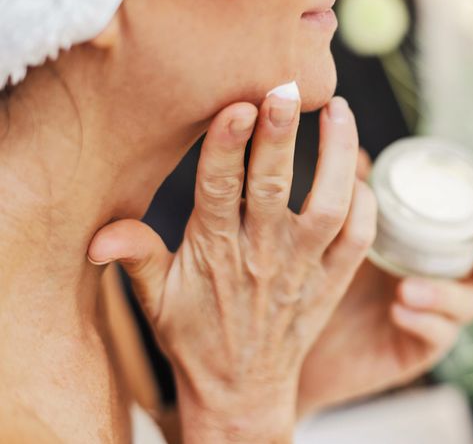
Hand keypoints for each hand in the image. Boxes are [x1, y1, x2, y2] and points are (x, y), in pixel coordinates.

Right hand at [87, 92, 376, 442]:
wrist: (242, 392)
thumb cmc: (196, 335)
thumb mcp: (154, 299)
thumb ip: (134, 257)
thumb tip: (99, 233)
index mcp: (215, 251)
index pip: (219, 190)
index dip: (228, 146)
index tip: (237, 104)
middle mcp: (263, 255)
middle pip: (276, 187)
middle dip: (280, 136)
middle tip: (286, 87)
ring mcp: (304, 269)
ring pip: (329, 206)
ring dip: (338, 157)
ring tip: (339, 110)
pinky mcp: (333, 282)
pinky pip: (359, 239)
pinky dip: (365, 203)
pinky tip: (358, 170)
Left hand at [297, 150, 472, 415]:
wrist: (290, 338)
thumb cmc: (318, 281)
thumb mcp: (338, 237)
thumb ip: (351, 198)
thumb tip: (354, 150)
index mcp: (423, 254)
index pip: (467, 236)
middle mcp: (434, 285)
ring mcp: (429, 319)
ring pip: (464, 307)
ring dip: (444, 293)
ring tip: (407, 288)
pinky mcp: (413, 352)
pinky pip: (434, 339)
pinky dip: (425, 322)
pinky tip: (400, 310)